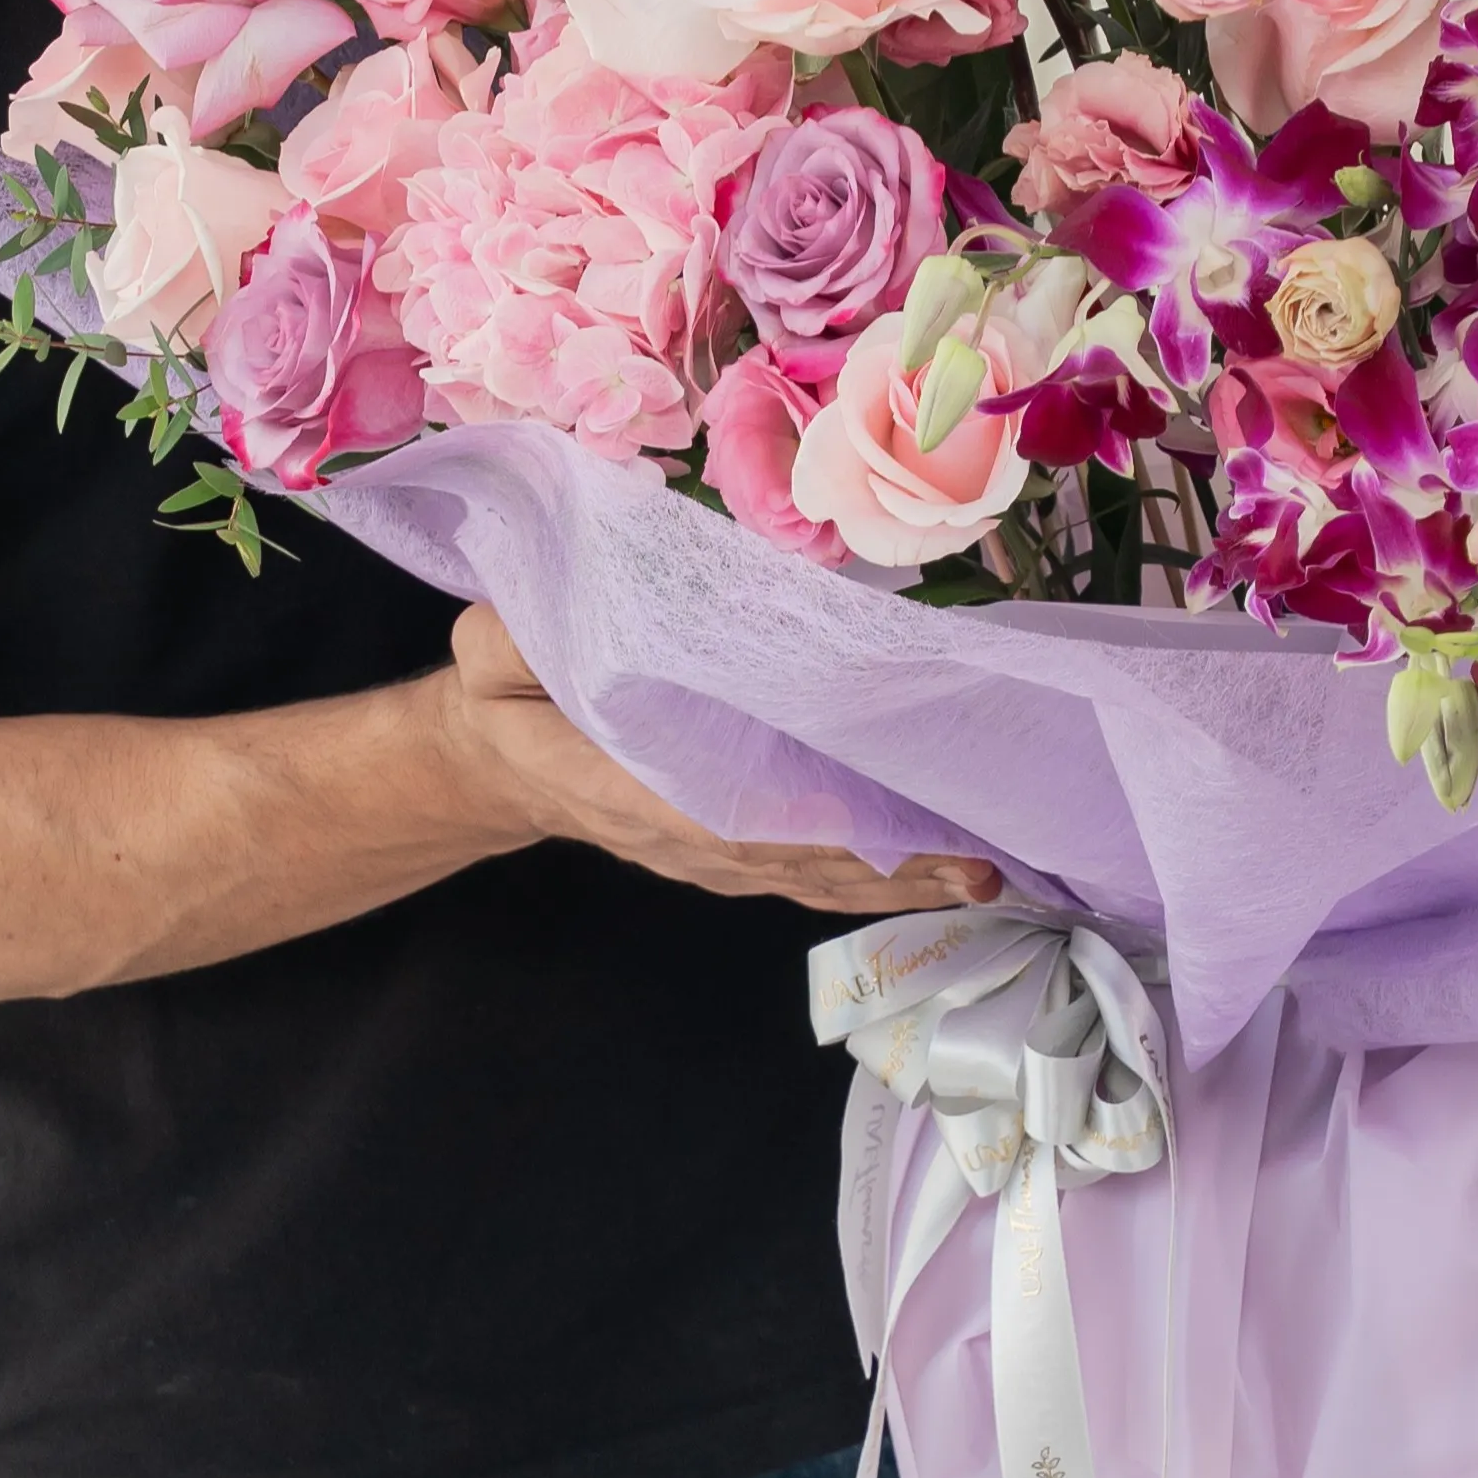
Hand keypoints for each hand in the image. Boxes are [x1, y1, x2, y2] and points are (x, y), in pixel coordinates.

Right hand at [443, 605, 1000, 915]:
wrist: (493, 758)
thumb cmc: (504, 693)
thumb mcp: (490, 649)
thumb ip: (516, 638)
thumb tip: (579, 595)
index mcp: (623, 785)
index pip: (721, 816)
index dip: (803, 827)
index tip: (878, 826)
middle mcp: (679, 833)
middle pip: (794, 860)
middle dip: (886, 866)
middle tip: (979, 864)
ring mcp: (707, 853)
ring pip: (812, 876)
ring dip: (899, 882)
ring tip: (988, 877)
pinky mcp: (728, 850)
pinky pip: (810, 873)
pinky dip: (879, 877)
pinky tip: (944, 876)